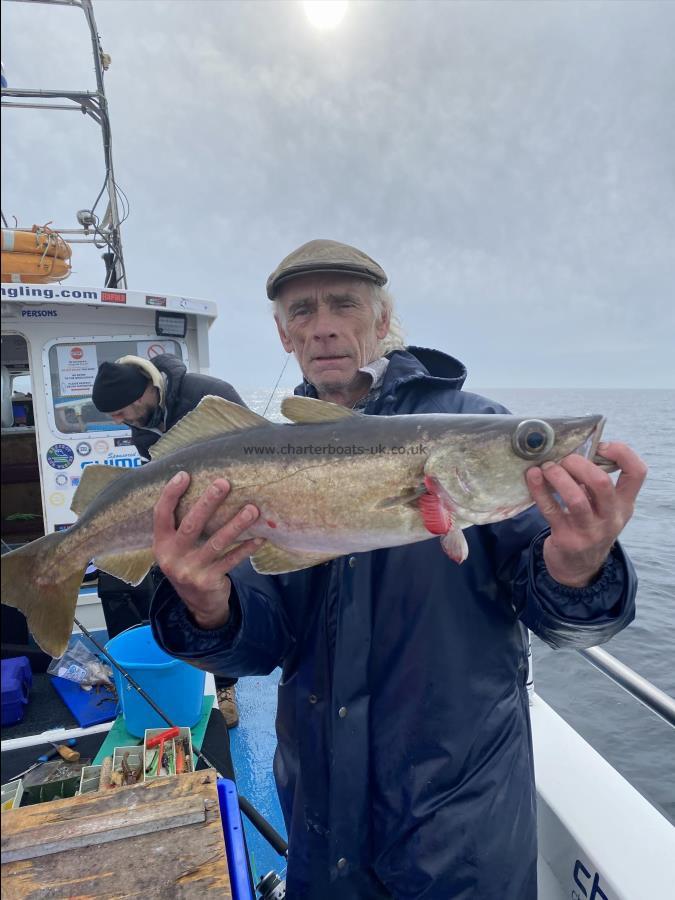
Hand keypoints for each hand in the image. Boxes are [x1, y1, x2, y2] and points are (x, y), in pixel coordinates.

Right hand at [153, 472, 260, 628]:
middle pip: (191, 525)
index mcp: (161, 544)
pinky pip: (231, 560)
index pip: (161, 514)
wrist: (197, 604)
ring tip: (252, 509)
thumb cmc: (189, 563)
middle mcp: (172, 557)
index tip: (185, 475)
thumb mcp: (177, 548)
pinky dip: (246, 548)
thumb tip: (205, 489)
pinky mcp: (208, 581)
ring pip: (216, 543)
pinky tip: (260, 537)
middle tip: (224, 483)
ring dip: (236, 524)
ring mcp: (190, 571)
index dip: (171, 494)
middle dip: (208, 503)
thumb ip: (182, 526)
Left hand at [525, 442, 646, 587]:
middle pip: (601, 483)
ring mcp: (589, 531)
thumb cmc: (589, 527)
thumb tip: (573, 449)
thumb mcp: (603, 508)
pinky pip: (550, 510)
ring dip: (558, 477)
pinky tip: (532, 476)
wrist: (578, 568)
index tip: (600, 445)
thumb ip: (595, 484)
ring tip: (547, 467)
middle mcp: (611, 518)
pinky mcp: (566, 538)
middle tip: (564, 459)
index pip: (637, 473)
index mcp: (624, 505)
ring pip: (576, 498)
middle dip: (579, 464)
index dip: (621, 453)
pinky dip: (539, 490)